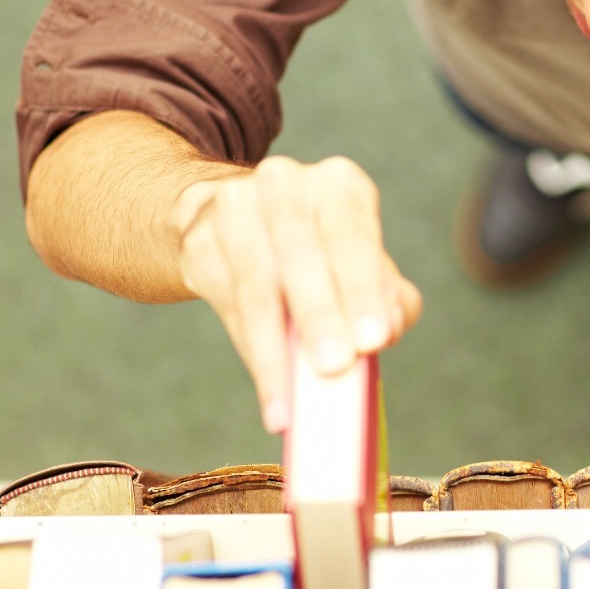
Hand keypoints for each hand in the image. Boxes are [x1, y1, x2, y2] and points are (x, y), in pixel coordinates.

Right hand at [171, 155, 421, 433]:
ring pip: (256, 286)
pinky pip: (228, 306)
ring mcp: (234, 207)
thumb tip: (389, 329)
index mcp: (338, 185)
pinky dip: (254, 356)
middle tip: (335, 367)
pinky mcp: (199, 241)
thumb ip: (390, 298)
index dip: (363, 287)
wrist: (235, 222)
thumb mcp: (361, 265)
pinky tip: (273, 398)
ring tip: (294, 404)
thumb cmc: (321, 252)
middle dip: (320, 315)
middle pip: (299, 252)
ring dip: (276, 350)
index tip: (374, 340)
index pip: (352, 233)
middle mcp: (285, 184)